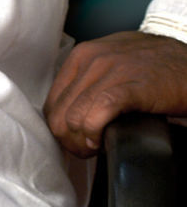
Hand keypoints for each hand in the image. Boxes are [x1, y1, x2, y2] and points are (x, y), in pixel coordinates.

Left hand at [44, 30, 186, 156]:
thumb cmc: (154, 67)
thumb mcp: (112, 63)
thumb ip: (89, 81)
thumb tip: (70, 114)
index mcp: (82, 56)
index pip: (52, 103)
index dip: (61, 130)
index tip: (77, 142)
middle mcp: (91, 59)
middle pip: (59, 114)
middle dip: (70, 141)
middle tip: (88, 150)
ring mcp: (111, 70)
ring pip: (74, 118)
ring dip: (83, 142)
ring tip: (99, 146)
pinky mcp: (132, 85)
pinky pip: (99, 113)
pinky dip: (96, 133)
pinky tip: (106, 140)